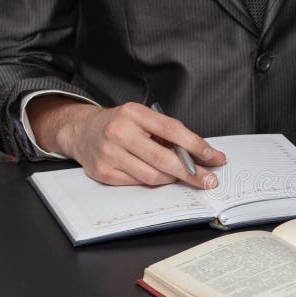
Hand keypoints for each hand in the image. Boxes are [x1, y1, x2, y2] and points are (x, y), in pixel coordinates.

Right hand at [27, 97, 226, 188]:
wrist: (82, 130)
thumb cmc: (120, 124)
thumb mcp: (143, 118)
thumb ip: (169, 134)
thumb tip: (201, 155)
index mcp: (134, 113)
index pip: (172, 130)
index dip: (196, 145)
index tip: (214, 156)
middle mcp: (119, 132)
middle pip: (163, 158)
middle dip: (191, 172)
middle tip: (209, 179)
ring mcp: (109, 153)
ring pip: (152, 176)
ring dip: (173, 179)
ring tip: (182, 176)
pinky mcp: (103, 172)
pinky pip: (137, 183)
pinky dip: (153, 182)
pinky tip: (158, 176)